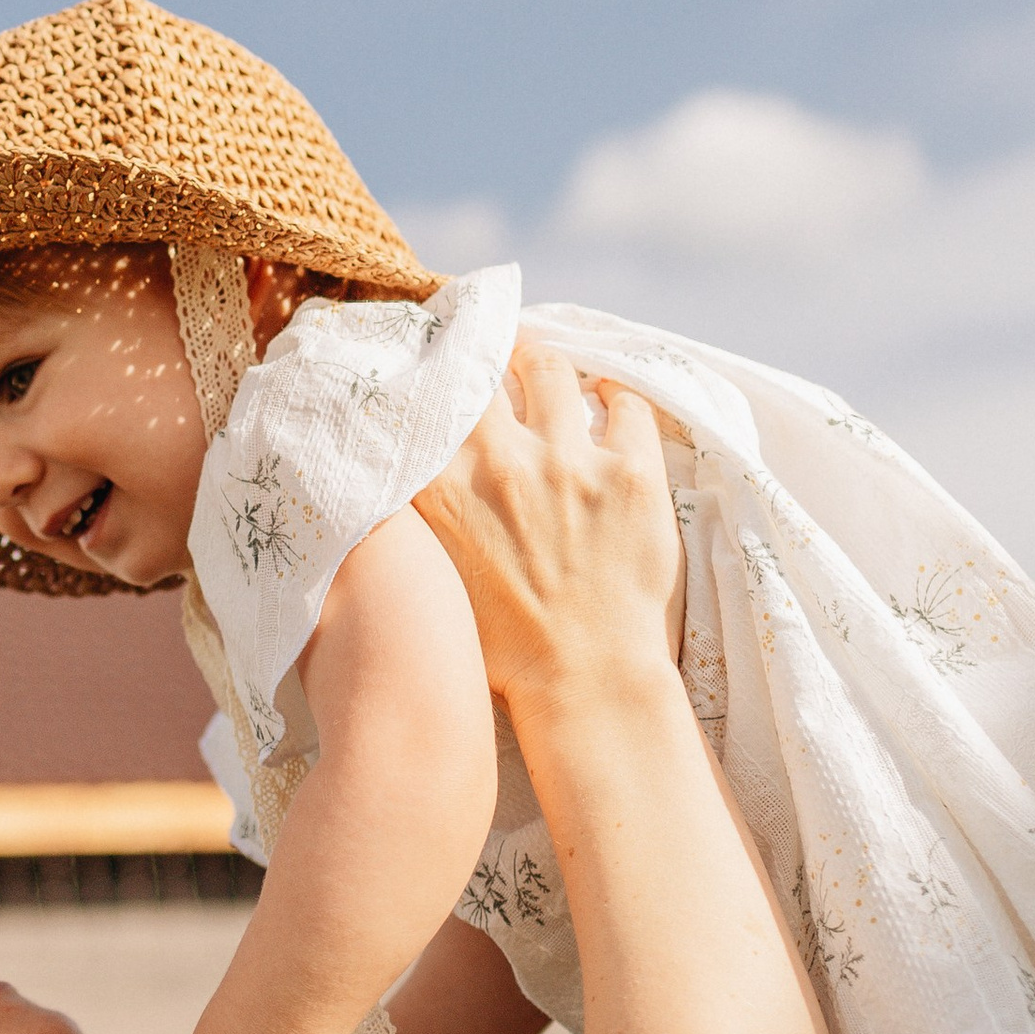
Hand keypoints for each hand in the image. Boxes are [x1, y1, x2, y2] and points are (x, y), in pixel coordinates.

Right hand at [413, 337, 675, 708]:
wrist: (583, 677)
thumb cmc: (503, 635)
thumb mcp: (433, 563)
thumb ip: (416, 503)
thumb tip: (403, 458)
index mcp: (442, 483)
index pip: (434, 393)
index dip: (444, 370)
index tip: (450, 361)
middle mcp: (501, 461)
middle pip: (495, 365)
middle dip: (501, 356)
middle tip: (506, 361)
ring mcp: (569, 464)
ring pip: (556, 371)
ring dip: (553, 370)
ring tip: (557, 378)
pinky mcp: (631, 475)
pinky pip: (628, 406)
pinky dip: (617, 401)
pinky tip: (611, 408)